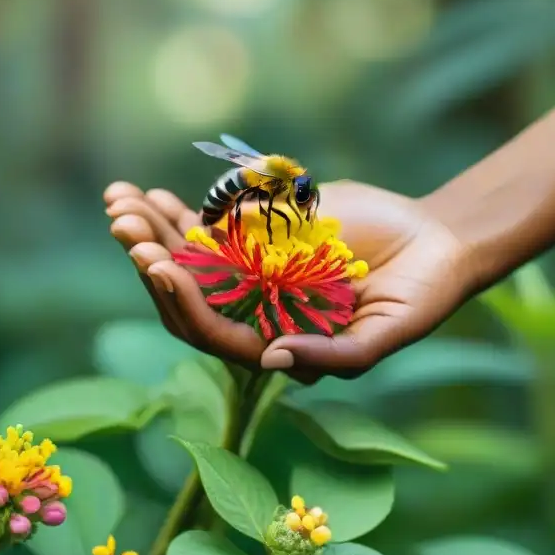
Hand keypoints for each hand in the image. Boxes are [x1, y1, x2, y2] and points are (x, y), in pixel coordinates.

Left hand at [104, 179, 472, 382]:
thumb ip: (335, 354)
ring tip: (118, 200)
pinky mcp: (260, 236)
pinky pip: (208, 227)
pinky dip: (176, 212)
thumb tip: (274, 361)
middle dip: (152, 263)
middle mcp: (257, 313)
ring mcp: (254, 273)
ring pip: (188, 260)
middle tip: (124, 226)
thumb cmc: (420, 296)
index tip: (160, 264)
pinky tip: (145, 193)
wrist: (436, 242)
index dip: (184, 304)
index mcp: (279, 345)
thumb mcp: (386, 331)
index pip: (216, 334)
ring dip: (151, 232)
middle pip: (188, 297)